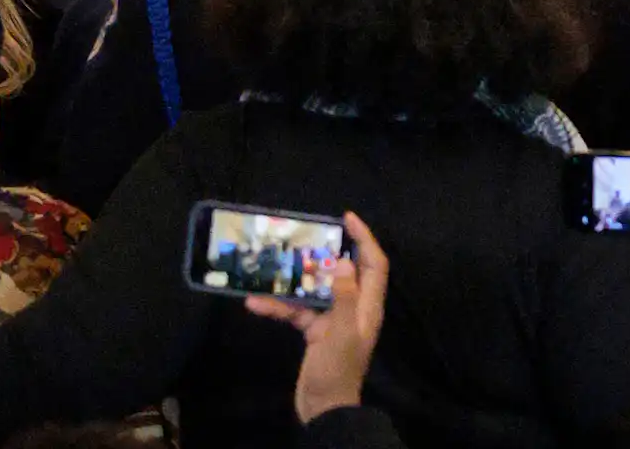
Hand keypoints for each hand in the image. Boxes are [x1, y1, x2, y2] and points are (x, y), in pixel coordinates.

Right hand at [242, 212, 388, 421]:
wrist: (323, 411)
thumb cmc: (338, 370)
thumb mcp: (342, 333)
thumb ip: (344, 297)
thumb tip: (343, 261)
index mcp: (368, 305)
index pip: (374, 262)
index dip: (365, 238)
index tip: (347, 217)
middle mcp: (354, 307)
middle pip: (345, 271)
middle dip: (327, 253)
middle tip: (307, 237)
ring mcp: (333, 320)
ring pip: (317, 290)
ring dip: (296, 280)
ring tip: (276, 264)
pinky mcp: (315, 332)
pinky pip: (298, 312)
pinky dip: (279, 307)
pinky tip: (255, 303)